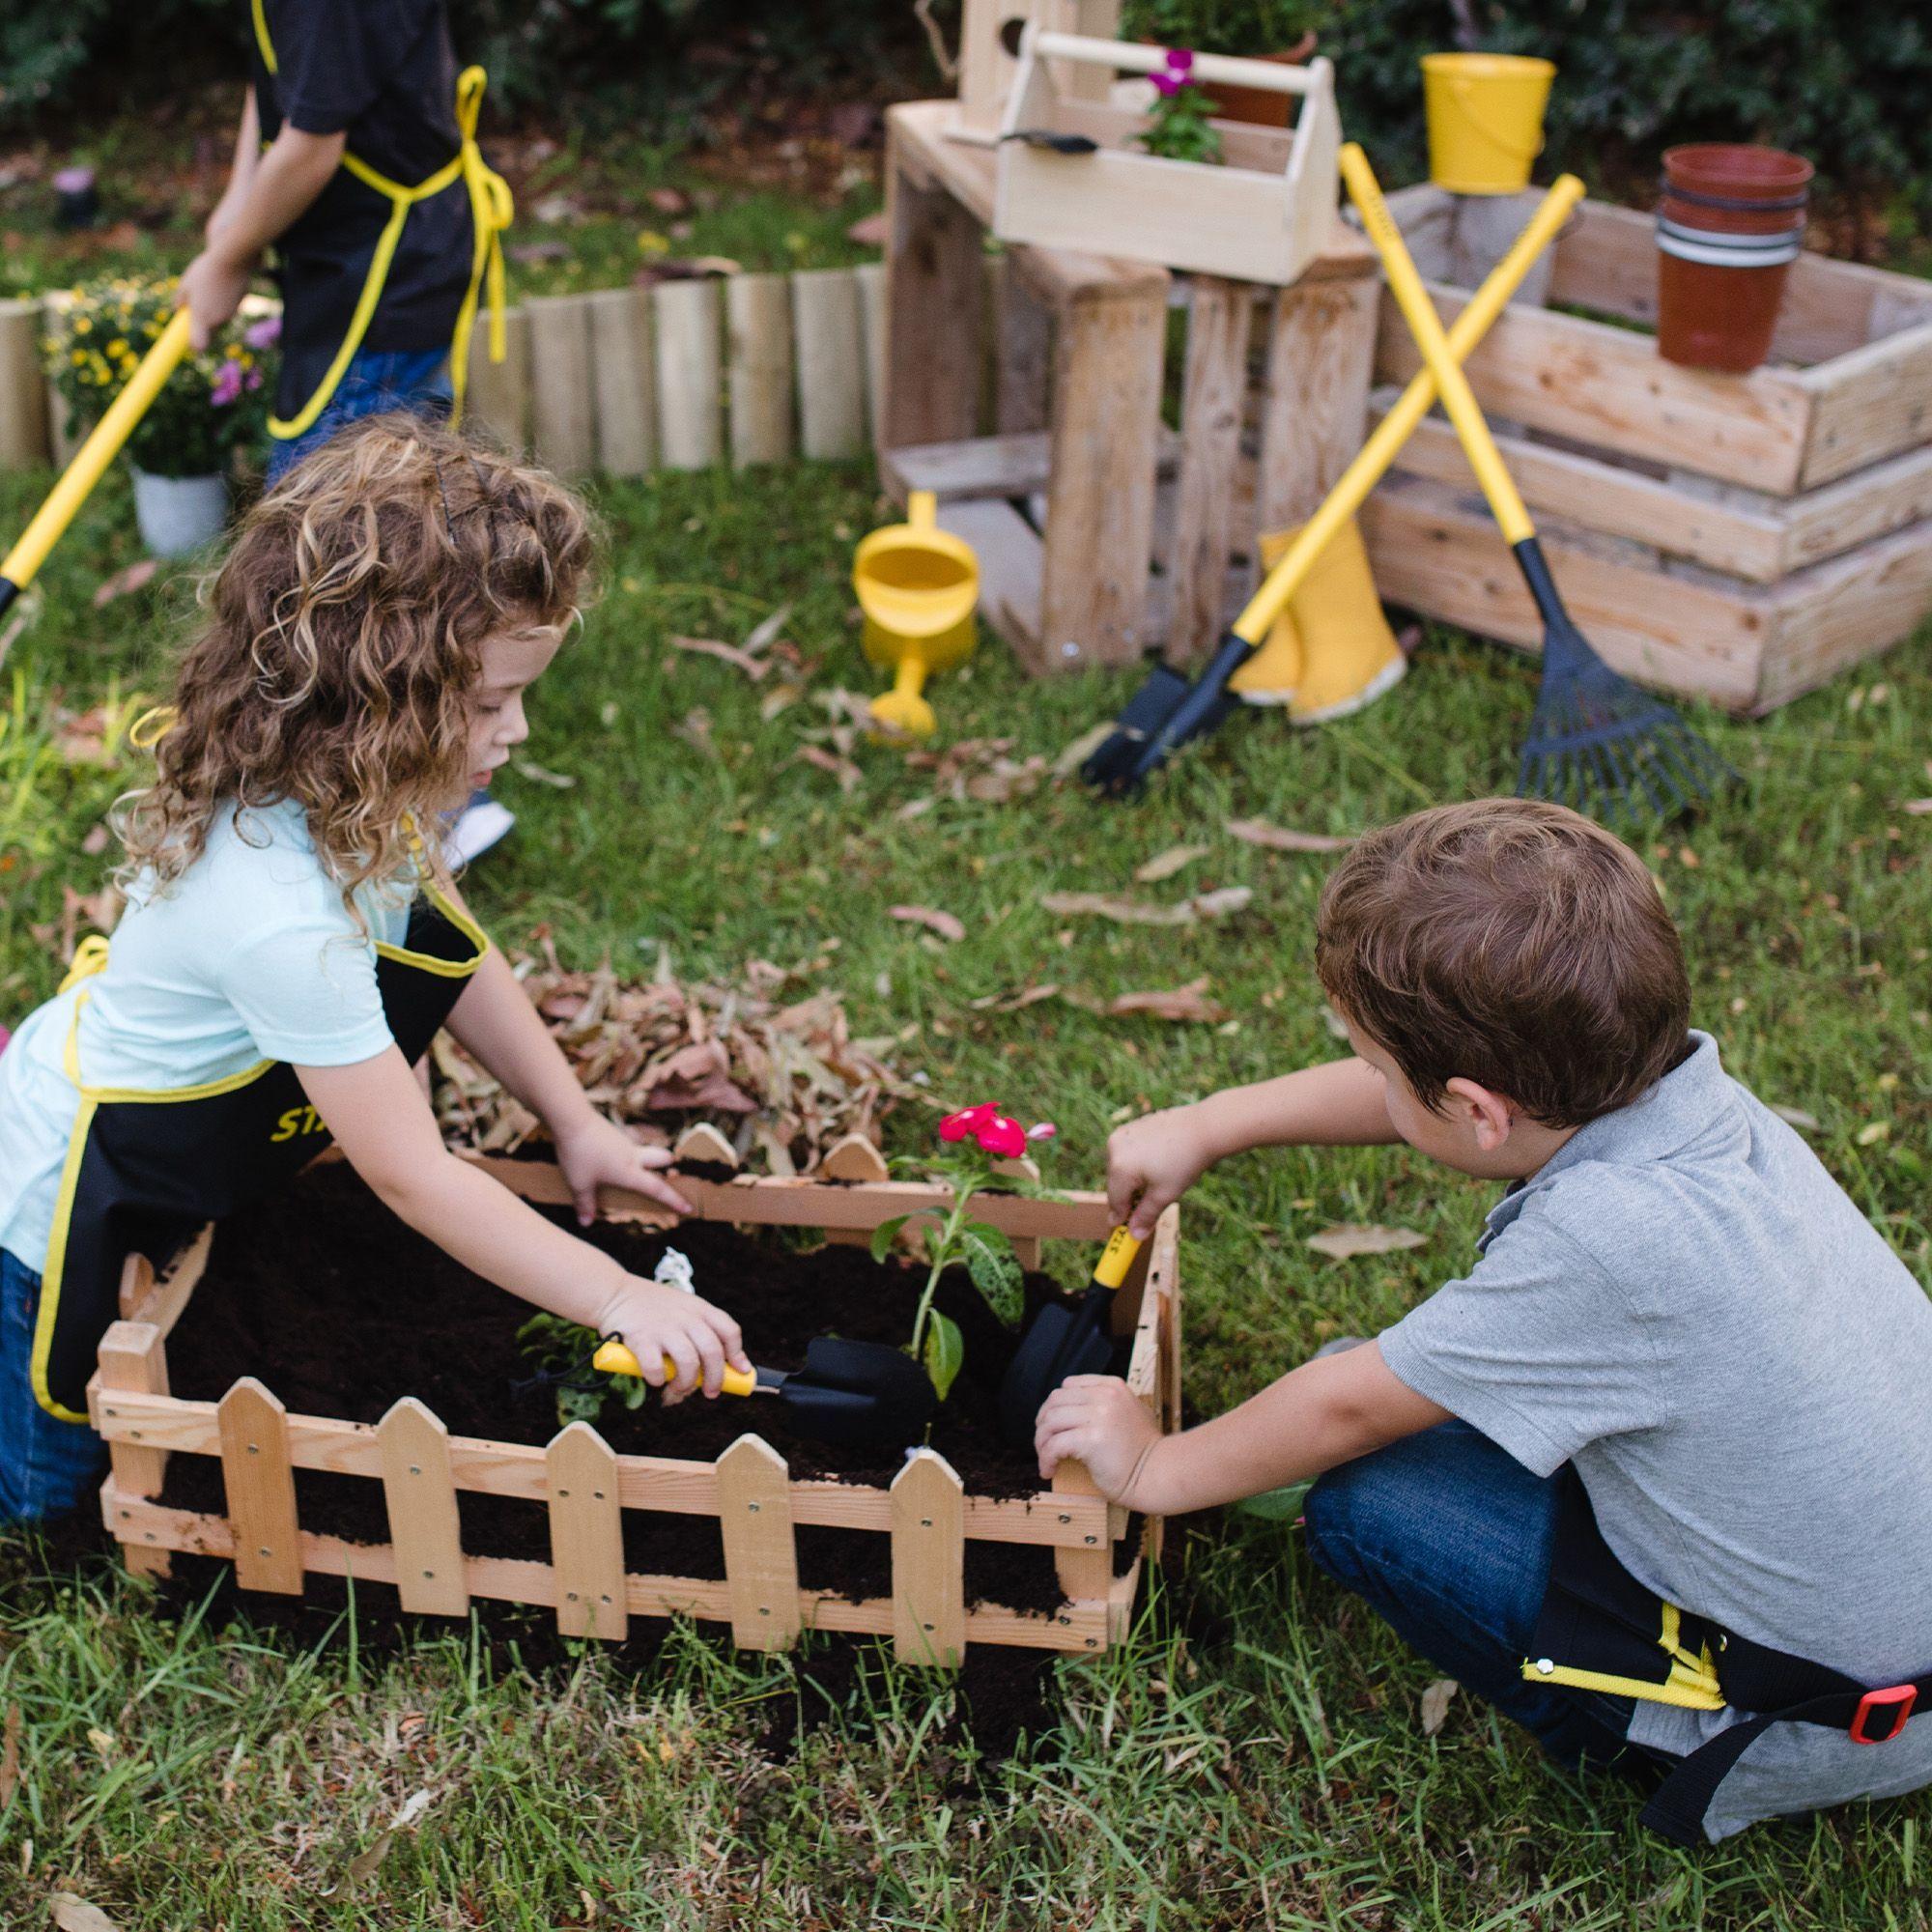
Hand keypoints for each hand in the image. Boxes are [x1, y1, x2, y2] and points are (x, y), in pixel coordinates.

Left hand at [177, 245, 254, 349]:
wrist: (232, 260)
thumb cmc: (204, 271)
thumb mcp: (185, 284)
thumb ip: (180, 301)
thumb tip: (177, 309)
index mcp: (201, 318)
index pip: (198, 345)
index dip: (193, 347)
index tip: (186, 342)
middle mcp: (217, 321)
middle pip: (209, 334)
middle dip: (201, 327)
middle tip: (192, 309)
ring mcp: (230, 315)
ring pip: (218, 323)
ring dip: (211, 315)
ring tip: (205, 293)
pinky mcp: (238, 308)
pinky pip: (226, 313)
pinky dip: (220, 307)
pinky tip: (217, 289)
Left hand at [555, 1115, 692, 1224]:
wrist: (572, 1119)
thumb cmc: (579, 1154)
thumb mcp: (579, 1183)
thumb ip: (585, 1204)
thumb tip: (586, 1223)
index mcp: (630, 1172)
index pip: (658, 1189)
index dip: (674, 1200)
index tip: (688, 1208)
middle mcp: (632, 1156)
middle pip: (661, 1158)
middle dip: (668, 1166)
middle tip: (669, 1172)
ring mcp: (623, 1141)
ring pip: (642, 1150)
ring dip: (643, 1159)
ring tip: (628, 1169)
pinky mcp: (612, 1132)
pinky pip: (623, 1144)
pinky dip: (621, 1153)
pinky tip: (604, 1156)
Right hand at [596, 1279, 748, 1404]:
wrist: (614, 1293)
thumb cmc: (652, 1308)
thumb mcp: (684, 1308)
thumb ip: (704, 1331)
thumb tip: (731, 1363)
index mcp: (699, 1309)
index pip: (729, 1331)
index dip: (737, 1354)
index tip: (740, 1371)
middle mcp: (685, 1317)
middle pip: (712, 1352)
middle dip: (715, 1378)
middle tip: (710, 1392)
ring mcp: (663, 1327)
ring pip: (688, 1363)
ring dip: (686, 1383)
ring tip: (679, 1389)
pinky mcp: (640, 1339)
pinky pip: (656, 1368)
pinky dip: (658, 1379)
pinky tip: (656, 1379)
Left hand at [1034, 1375, 1163, 1506]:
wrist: (1159, 1473)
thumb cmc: (1144, 1450)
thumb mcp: (1129, 1411)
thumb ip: (1105, 1404)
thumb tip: (1072, 1411)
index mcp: (1112, 1386)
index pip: (1068, 1385)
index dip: (1054, 1406)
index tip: (1052, 1425)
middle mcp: (1105, 1396)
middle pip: (1055, 1401)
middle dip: (1043, 1424)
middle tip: (1044, 1444)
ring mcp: (1099, 1416)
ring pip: (1050, 1422)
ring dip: (1041, 1442)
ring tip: (1046, 1459)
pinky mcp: (1091, 1440)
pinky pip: (1054, 1445)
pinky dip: (1046, 1458)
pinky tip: (1050, 1470)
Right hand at [1107, 1103, 1217, 1239]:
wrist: (1203, 1128)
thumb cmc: (1184, 1163)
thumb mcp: (1164, 1195)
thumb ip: (1146, 1216)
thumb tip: (1134, 1235)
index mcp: (1120, 1168)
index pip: (1115, 1200)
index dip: (1120, 1217)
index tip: (1123, 1229)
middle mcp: (1115, 1149)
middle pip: (1116, 1183)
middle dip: (1128, 1198)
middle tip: (1141, 1211)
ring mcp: (1123, 1134)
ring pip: (1121, 1167)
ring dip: (1132, 1180)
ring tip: (1154, 1185)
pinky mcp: (1133, 1126)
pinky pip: (1128, 1152)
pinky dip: (1137, 1163)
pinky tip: (1157, 1165)